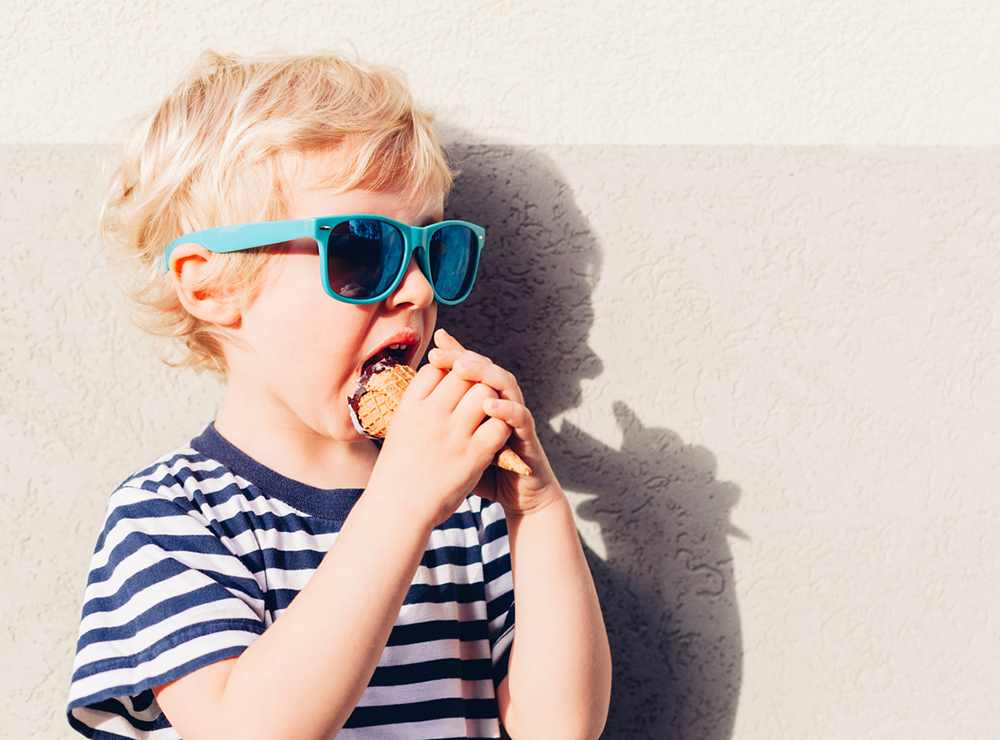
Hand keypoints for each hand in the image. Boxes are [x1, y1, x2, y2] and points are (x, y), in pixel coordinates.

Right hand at [366, 337, 511, 526]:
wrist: (398, 510)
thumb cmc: (397, 472)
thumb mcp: (399, 429)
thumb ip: (417, 407)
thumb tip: (434, 381)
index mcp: (409, 406)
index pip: (435, 368)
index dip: (448, 370)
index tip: (452, 383)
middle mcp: (430, 414)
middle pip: (462, 374)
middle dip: (472, 379)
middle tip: (476, 394)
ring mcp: (453, 433)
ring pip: (484, 393)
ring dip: (490, 399)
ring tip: (487, 413)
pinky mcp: (474, 454)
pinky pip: (498, 424)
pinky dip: (501, 425)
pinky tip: (495, 434)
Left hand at [426, 329, 560, 517]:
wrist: (518, 495)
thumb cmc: (483, 471)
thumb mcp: (455, 446)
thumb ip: (441, 426)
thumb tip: (407, 415)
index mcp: (482, 401)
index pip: (468, 367)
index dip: (452, 356)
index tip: (430, 351)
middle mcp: (502, 402)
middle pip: (485, 367)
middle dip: (462, 357)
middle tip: (439, 354)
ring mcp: (516, 417)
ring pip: (506, 383)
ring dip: (484, 374)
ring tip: (461, 369)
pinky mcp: (528, 437)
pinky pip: (521, 417)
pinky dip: (507, 409)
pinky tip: (489, 405)